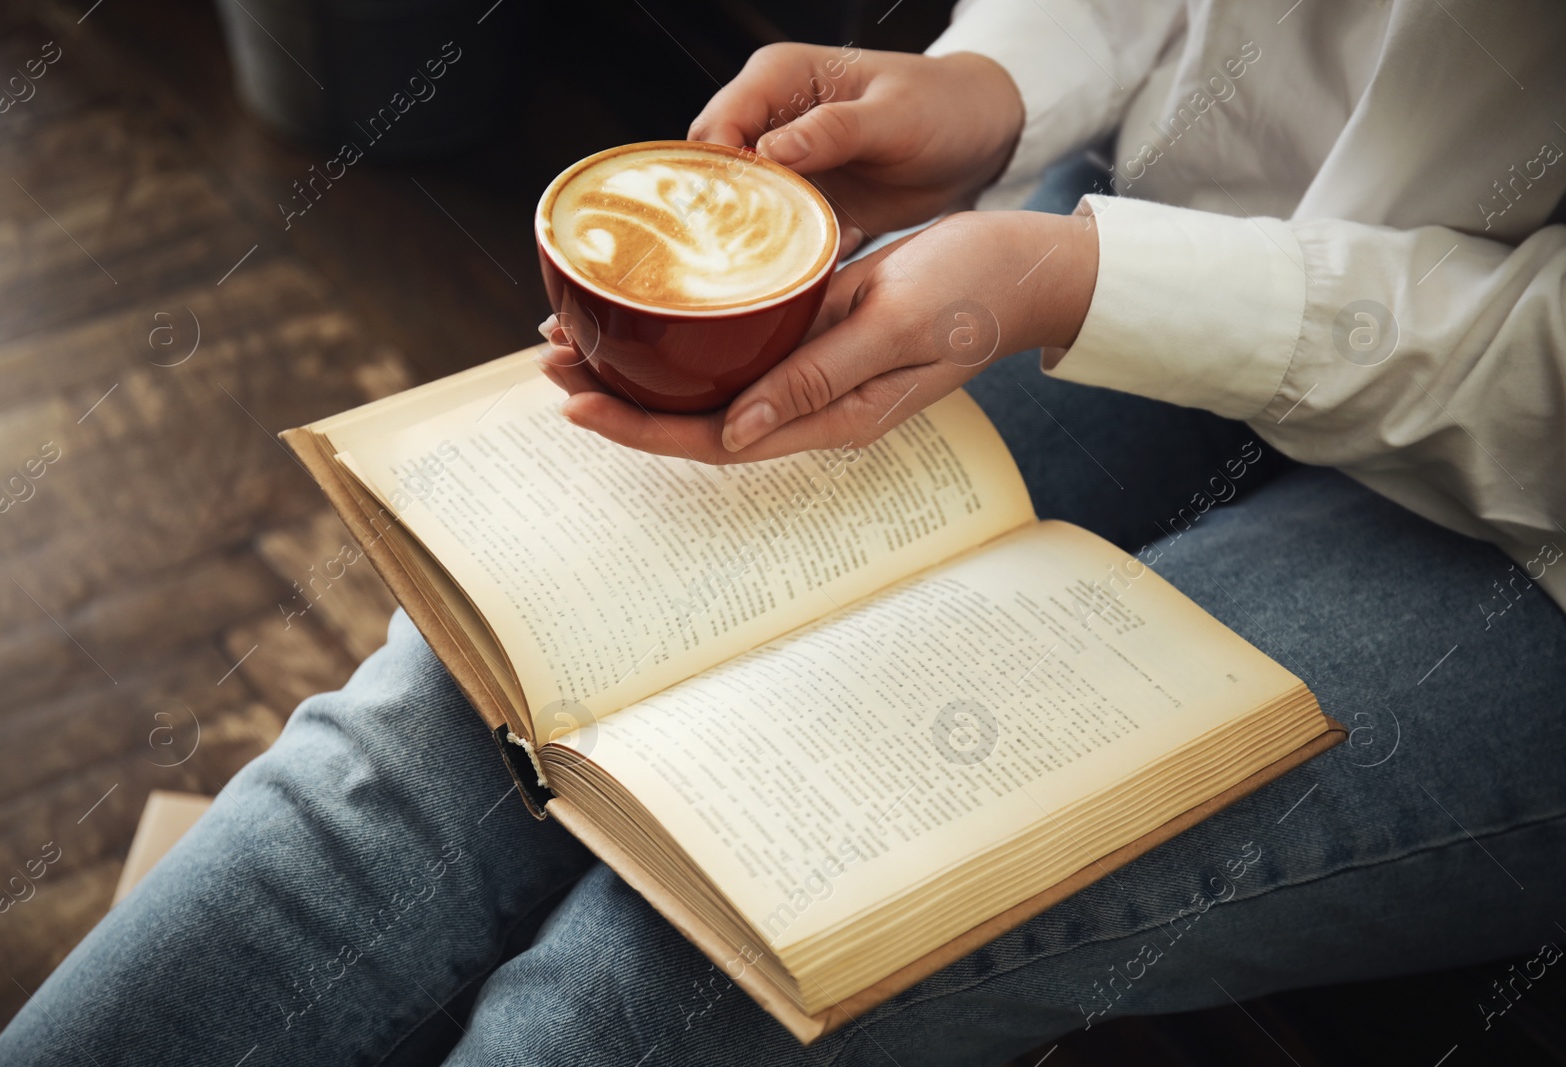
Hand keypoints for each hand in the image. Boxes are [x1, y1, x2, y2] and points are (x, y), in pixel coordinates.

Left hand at [536, 209, 1099, 462]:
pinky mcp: (811, 330)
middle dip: (619, 399)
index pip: (715, 440)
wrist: (1022, 265)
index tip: (578, 406)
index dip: (641, 429)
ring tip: (572, 338)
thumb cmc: (971, 294)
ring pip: (707, 382)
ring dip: (640, 366)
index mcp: (830, 419)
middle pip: (696, 417)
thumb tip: (736, 430)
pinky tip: (645, 311)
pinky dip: (681, 331)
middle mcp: (809, 404)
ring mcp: (809, 369)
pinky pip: (733, 342)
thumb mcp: (894, 328)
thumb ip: (817, 378)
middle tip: (549, 362)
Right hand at [689, 43, 1024, 255]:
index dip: (714, 170)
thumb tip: (768, 150)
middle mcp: (769, 121)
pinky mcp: (802, 205)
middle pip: (713, 172)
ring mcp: (783, 167)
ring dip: (752, 242)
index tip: (733, 214)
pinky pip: (774, 236)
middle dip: (723, 214)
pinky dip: (787, 255)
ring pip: (737, 210)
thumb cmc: (942, 107)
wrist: (978, 139)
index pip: (717, 124)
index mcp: (779, 79)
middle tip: (750, 254)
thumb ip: (833, 131)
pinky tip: (817, 264)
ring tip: (781, 267)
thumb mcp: (894, 117)